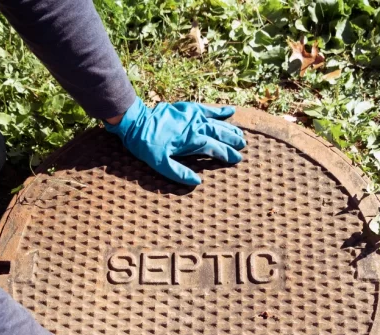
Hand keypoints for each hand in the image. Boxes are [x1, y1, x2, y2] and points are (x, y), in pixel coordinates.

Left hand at [105, 98, 246, 185]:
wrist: (136, 122)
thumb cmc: (147, 145)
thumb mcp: (159, 164)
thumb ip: (179, 173)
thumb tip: (197, 182)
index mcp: (192, 141)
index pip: (215, 148)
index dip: (227, 154)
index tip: (237, 159)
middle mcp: (196, 127)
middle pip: (219, 133)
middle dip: (232, 140)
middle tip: (243, 146)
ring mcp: (192, 116)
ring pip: (216, 122)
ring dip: (229, 128)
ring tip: (240, 134)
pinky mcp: (187, 108)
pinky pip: (206, 108)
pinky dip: (219, 110)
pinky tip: (231, 111)